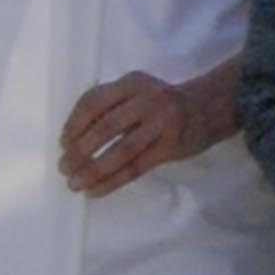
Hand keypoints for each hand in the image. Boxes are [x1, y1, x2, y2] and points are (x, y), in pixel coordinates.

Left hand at [59, 70, 215, 196]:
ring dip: (94, 169)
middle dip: (79, 150)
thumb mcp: (139, 92)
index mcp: (132, 83)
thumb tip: (72, 142)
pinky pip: (136, 167)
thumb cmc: (164, 103)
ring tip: (75, 184)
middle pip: (106, 127)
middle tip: (64, 167)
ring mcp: (162, 123)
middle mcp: (147, 100)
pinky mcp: (171, 147)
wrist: (211, 106)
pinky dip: (112, 181)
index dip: (74, 125)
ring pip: (121, 150)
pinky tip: (95, 190)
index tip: (62, 144)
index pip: (94, 101)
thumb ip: (112, 106)